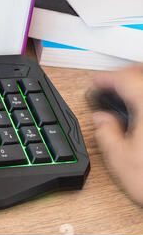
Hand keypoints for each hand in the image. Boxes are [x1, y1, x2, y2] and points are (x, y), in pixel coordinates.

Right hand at [92, 65, 142, 205]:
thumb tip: (101, 120)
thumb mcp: (121, 160)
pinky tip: (142, 113)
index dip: (106, 78)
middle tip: (111, 82)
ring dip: (139, 83)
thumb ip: (106, 134)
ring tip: (128, 92)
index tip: (96, 82)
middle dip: (125, 75)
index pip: (125, 79)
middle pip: (142, 74)